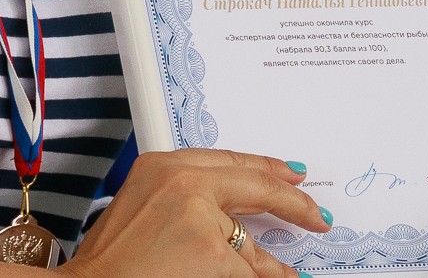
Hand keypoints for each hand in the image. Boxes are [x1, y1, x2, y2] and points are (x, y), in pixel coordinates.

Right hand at [64, 149, 326, 277]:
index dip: (265, 169)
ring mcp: (200, 218)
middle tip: (318, 216)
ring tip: (282, 273)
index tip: (292, 174)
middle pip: (255, 184)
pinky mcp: (213, 255)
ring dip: (266, 266)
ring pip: (251, 244)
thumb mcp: (144, 209)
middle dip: (293, 204)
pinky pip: (248, 272)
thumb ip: (188, 201)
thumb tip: (237, 219)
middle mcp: (183, 182)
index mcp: (162, 166)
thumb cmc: (110, 264)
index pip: (229, 160)